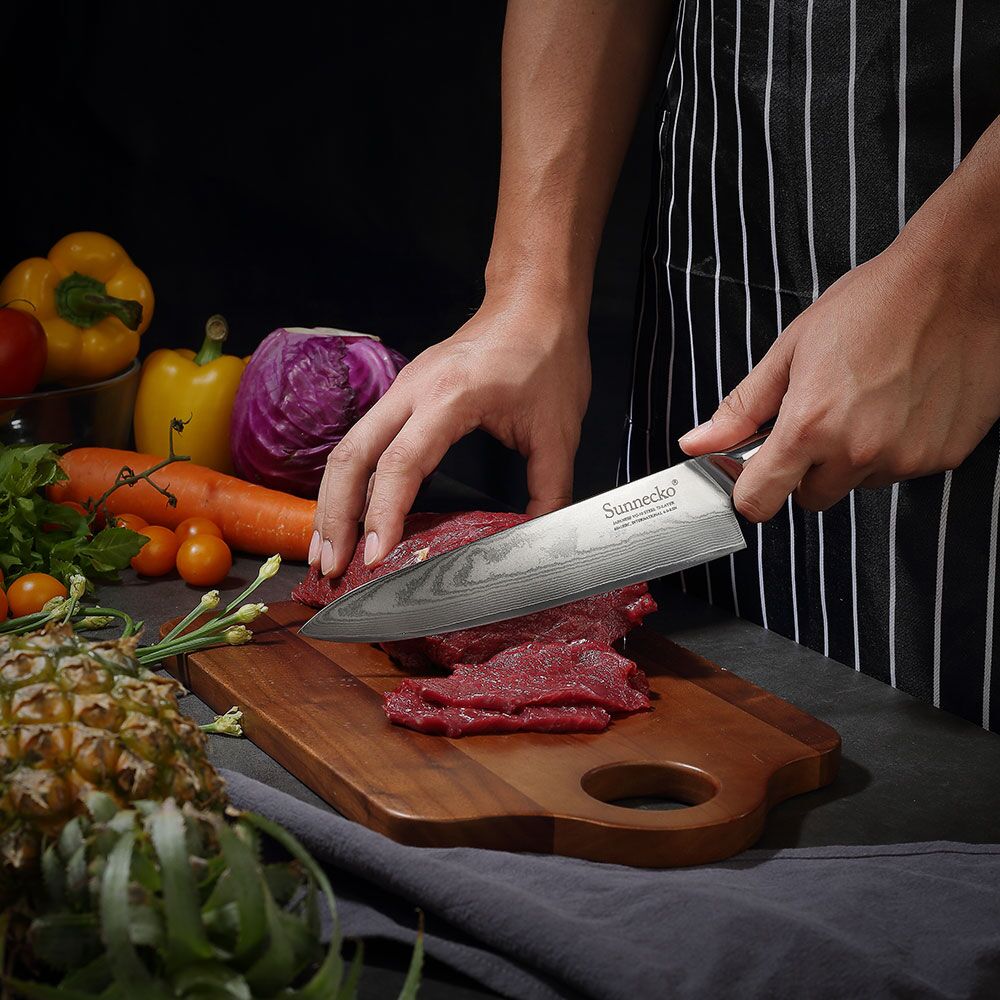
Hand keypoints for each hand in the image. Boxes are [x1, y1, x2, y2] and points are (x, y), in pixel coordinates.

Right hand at [311, 286, 590, 575]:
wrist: (533, 302)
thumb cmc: (546, 355)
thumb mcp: (558, 430)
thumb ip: (549, 490)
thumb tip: (541, 540)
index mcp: (450, 397)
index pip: (401, 463)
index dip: (382, 514)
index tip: (375, 557)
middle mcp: (412, 390)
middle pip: (351, 456)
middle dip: (334, 516)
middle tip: (331, 566)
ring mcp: (401, 390)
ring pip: (346, 449)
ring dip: (330, 502)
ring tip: (325, 551)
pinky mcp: (401, 397)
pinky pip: (361, 442)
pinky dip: (346, 483)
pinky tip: (344, 515)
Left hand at [677, 230, 999, 521]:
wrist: (960, 280)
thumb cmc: (877, 303)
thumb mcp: (792, 349)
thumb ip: (743, 408)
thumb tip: (698, 442)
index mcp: (810, 426)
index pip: (760, 501)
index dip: (750, 492)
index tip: (753, 477)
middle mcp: (858, 451)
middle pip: (811, 498)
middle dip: (806, 470)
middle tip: (821, 418)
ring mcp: (904, 459)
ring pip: (857, 485)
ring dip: (853, 458)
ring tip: (868, 401)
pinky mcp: (943, 457)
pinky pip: (901, 471)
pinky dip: (895, 449)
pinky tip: (901, 405)